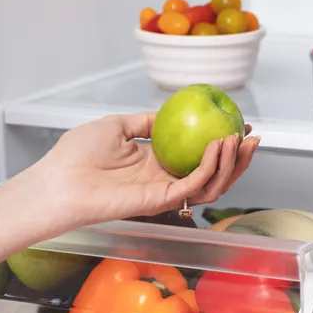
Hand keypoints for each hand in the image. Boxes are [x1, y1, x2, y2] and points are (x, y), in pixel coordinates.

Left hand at [25, 112, 259, 228]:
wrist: (60, 180)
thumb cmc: (77, 155)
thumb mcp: (116, 126)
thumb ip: (145, 122)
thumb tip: (167, 112)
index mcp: (156, 164)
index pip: (198, 156)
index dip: (221, 143)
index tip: (237, 124)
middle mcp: (165, 180)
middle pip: (214, 174)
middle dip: (237, 157)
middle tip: (252, 136)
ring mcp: (165, 192)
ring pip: (212, 184)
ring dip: (230, 163)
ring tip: (238, 139)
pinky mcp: (162, 201)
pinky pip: (195, 184)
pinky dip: (210, 166)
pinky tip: (217, 145)